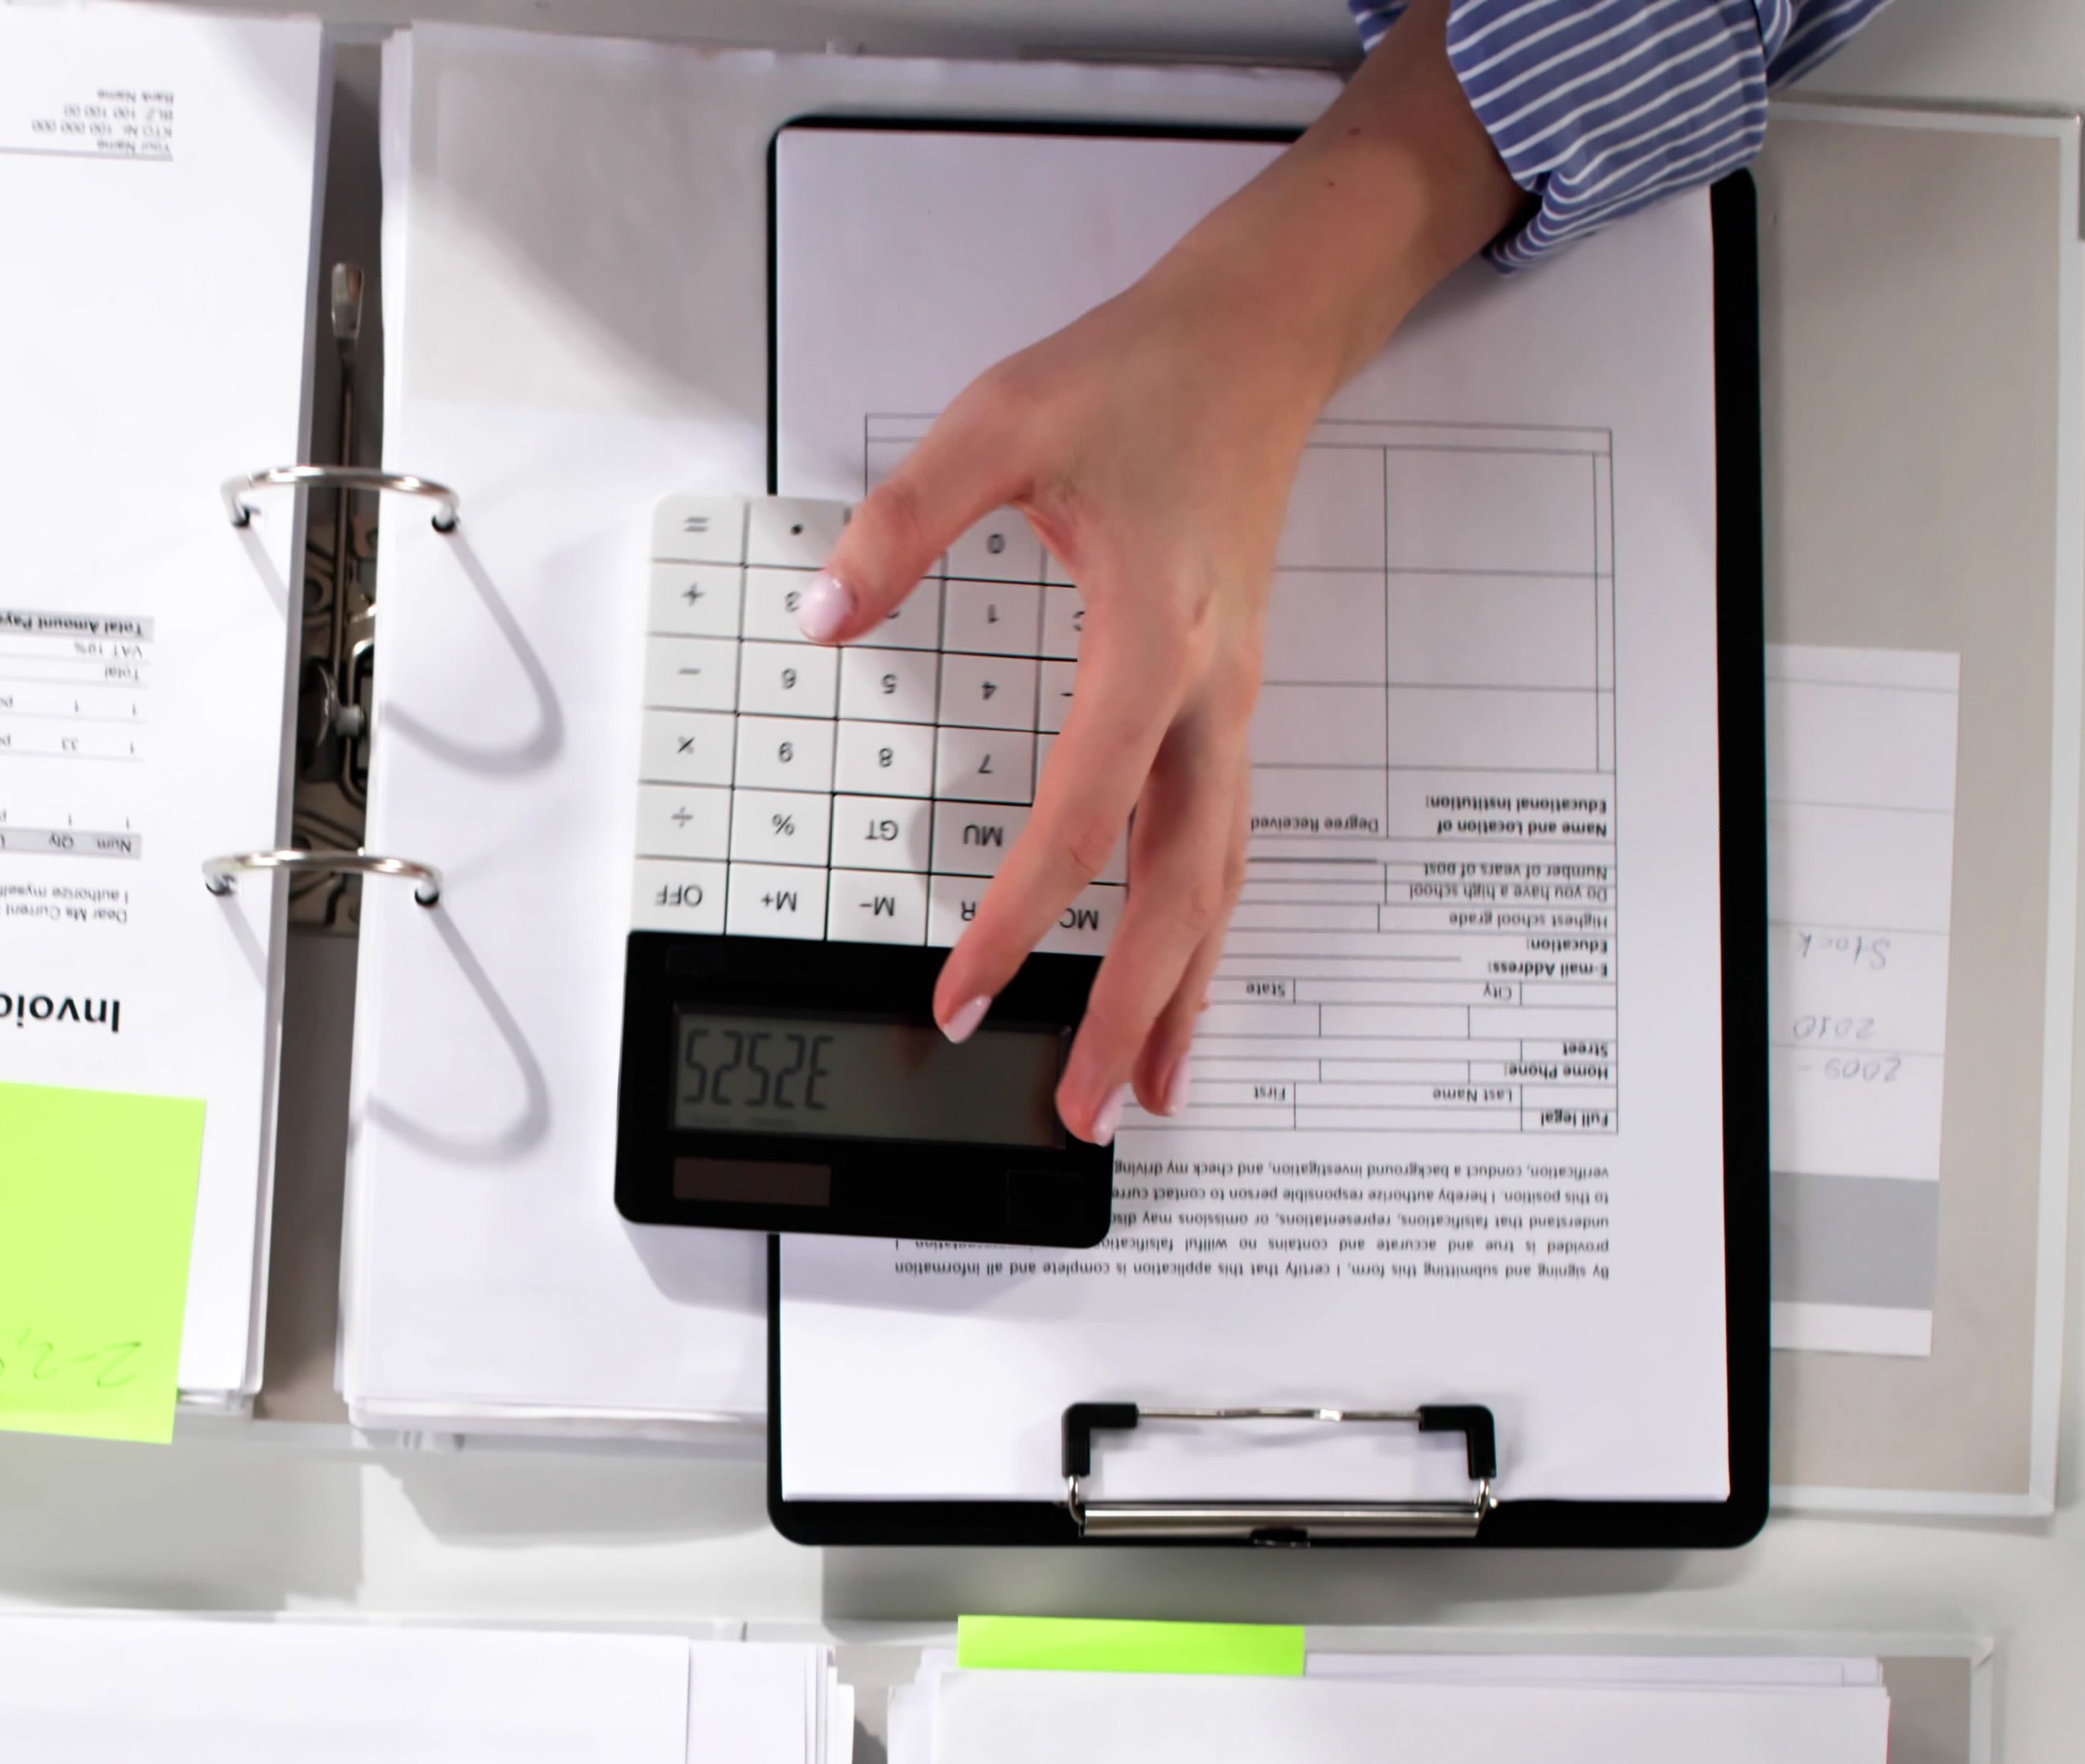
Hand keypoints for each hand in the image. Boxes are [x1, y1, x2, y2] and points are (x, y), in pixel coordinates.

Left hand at [805, 3, 1517, 1141]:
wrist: (1259, 334)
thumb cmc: (1145, 375)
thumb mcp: (1000, 424)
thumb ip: (903, 526)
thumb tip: (825, 615)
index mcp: (1151, 644)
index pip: (1079, 818)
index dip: (1022, 919)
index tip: (968, 994)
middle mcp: (1207, 695)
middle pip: (1179, 893)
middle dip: (1133, 1012)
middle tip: (1081, 1108)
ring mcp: (1229, 706)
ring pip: (1215, 883)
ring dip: (1182, 993)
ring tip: (1142, 1087)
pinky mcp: (1227, 701)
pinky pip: (1219, 842)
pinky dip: (1198, 927)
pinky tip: (1174, 975)